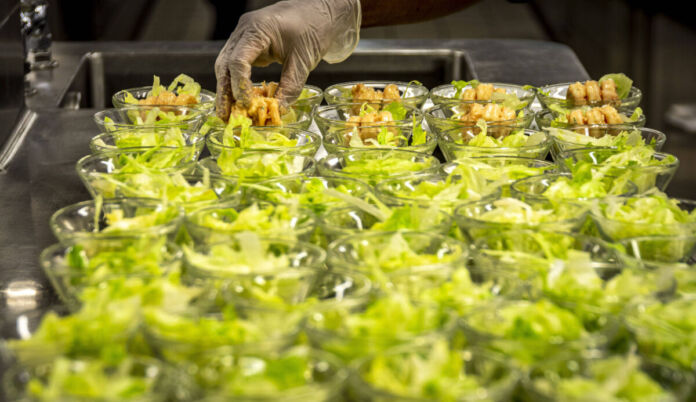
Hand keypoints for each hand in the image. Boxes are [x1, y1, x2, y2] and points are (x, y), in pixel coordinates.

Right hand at [215, 0, 360, 119]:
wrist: (323, 11)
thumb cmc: (315, 28)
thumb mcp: (304, 61)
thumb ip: (290, 87)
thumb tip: (277, 111)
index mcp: (257, 29)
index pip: (238, 60)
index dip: (240, 86)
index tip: (247, 106)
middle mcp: (245, 31)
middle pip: (225, 64)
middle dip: (224, 91)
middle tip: (226, 116)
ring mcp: (245, 36)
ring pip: (227, 65)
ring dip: (227, 89)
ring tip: (228, 113)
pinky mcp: (251, 44)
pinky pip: (237, 64)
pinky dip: (237, 82)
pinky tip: (240, 100)